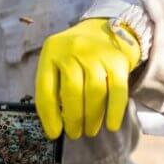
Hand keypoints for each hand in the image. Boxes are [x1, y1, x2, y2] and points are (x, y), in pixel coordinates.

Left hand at [34, 18, 140, 139]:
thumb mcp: (55, 63)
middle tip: (75, 134)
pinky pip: (117, 90)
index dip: (49, 116)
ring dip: (92, 117)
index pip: (46, 89)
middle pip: (72, 91)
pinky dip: (115, 111)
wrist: (102, 29)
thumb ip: (52, 88)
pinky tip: (111, 126)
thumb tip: (55, 125)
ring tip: (90, 131)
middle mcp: (73, 49)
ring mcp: (97, 53)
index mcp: (51, 52)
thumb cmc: (73, 56)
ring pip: (94, 92)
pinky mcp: (118, 60)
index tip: (54, 134)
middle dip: (73, 119)